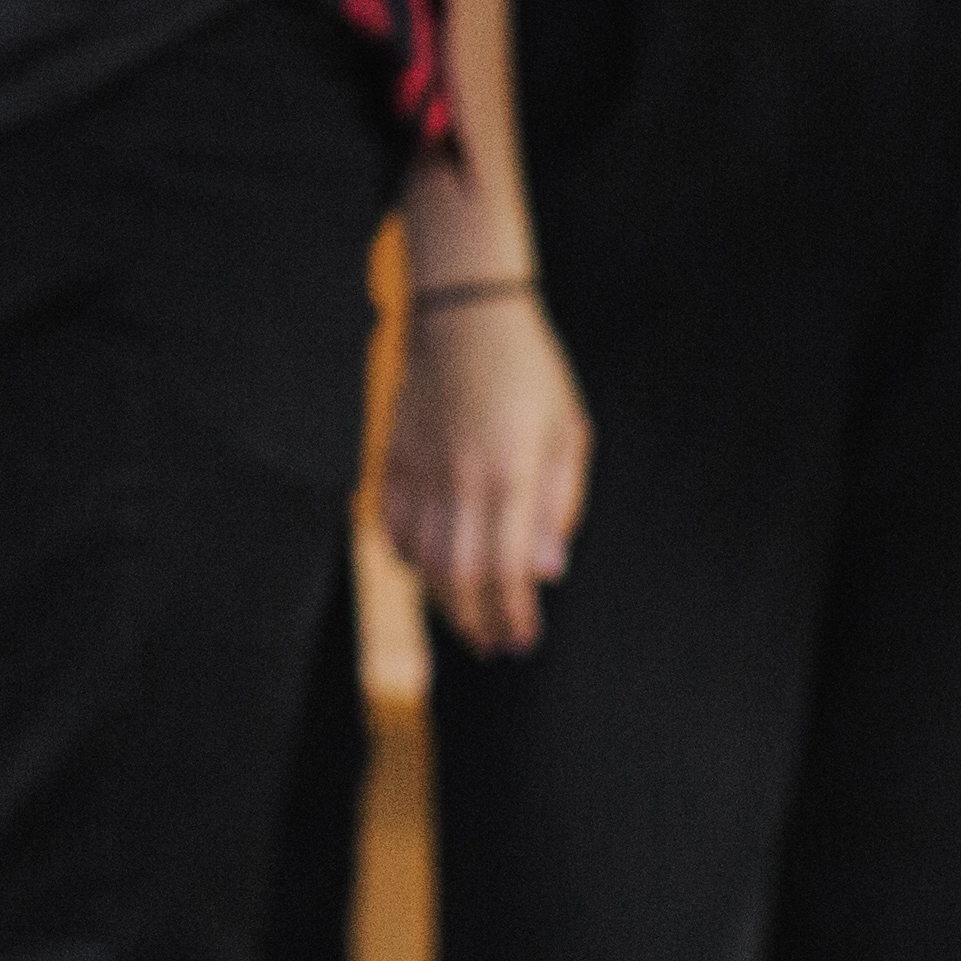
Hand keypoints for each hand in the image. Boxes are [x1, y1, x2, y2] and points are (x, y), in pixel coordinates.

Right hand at [380, 291, 591, 656]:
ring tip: (466, 621)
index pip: (507, 568)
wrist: (465, 313)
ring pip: (422, 557)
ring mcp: (420, 468)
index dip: (514, 614)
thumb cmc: (530, 372)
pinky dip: (407, 557)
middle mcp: (460, 478)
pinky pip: (391, 524)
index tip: (524, 640)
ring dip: (444, 599)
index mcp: (510, 472)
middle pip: (460, 575)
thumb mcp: (568, 432)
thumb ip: (560, 504)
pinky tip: (428, 571)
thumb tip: (548, 571)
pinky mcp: (393, 456)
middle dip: (478, 621)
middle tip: (495, 646)